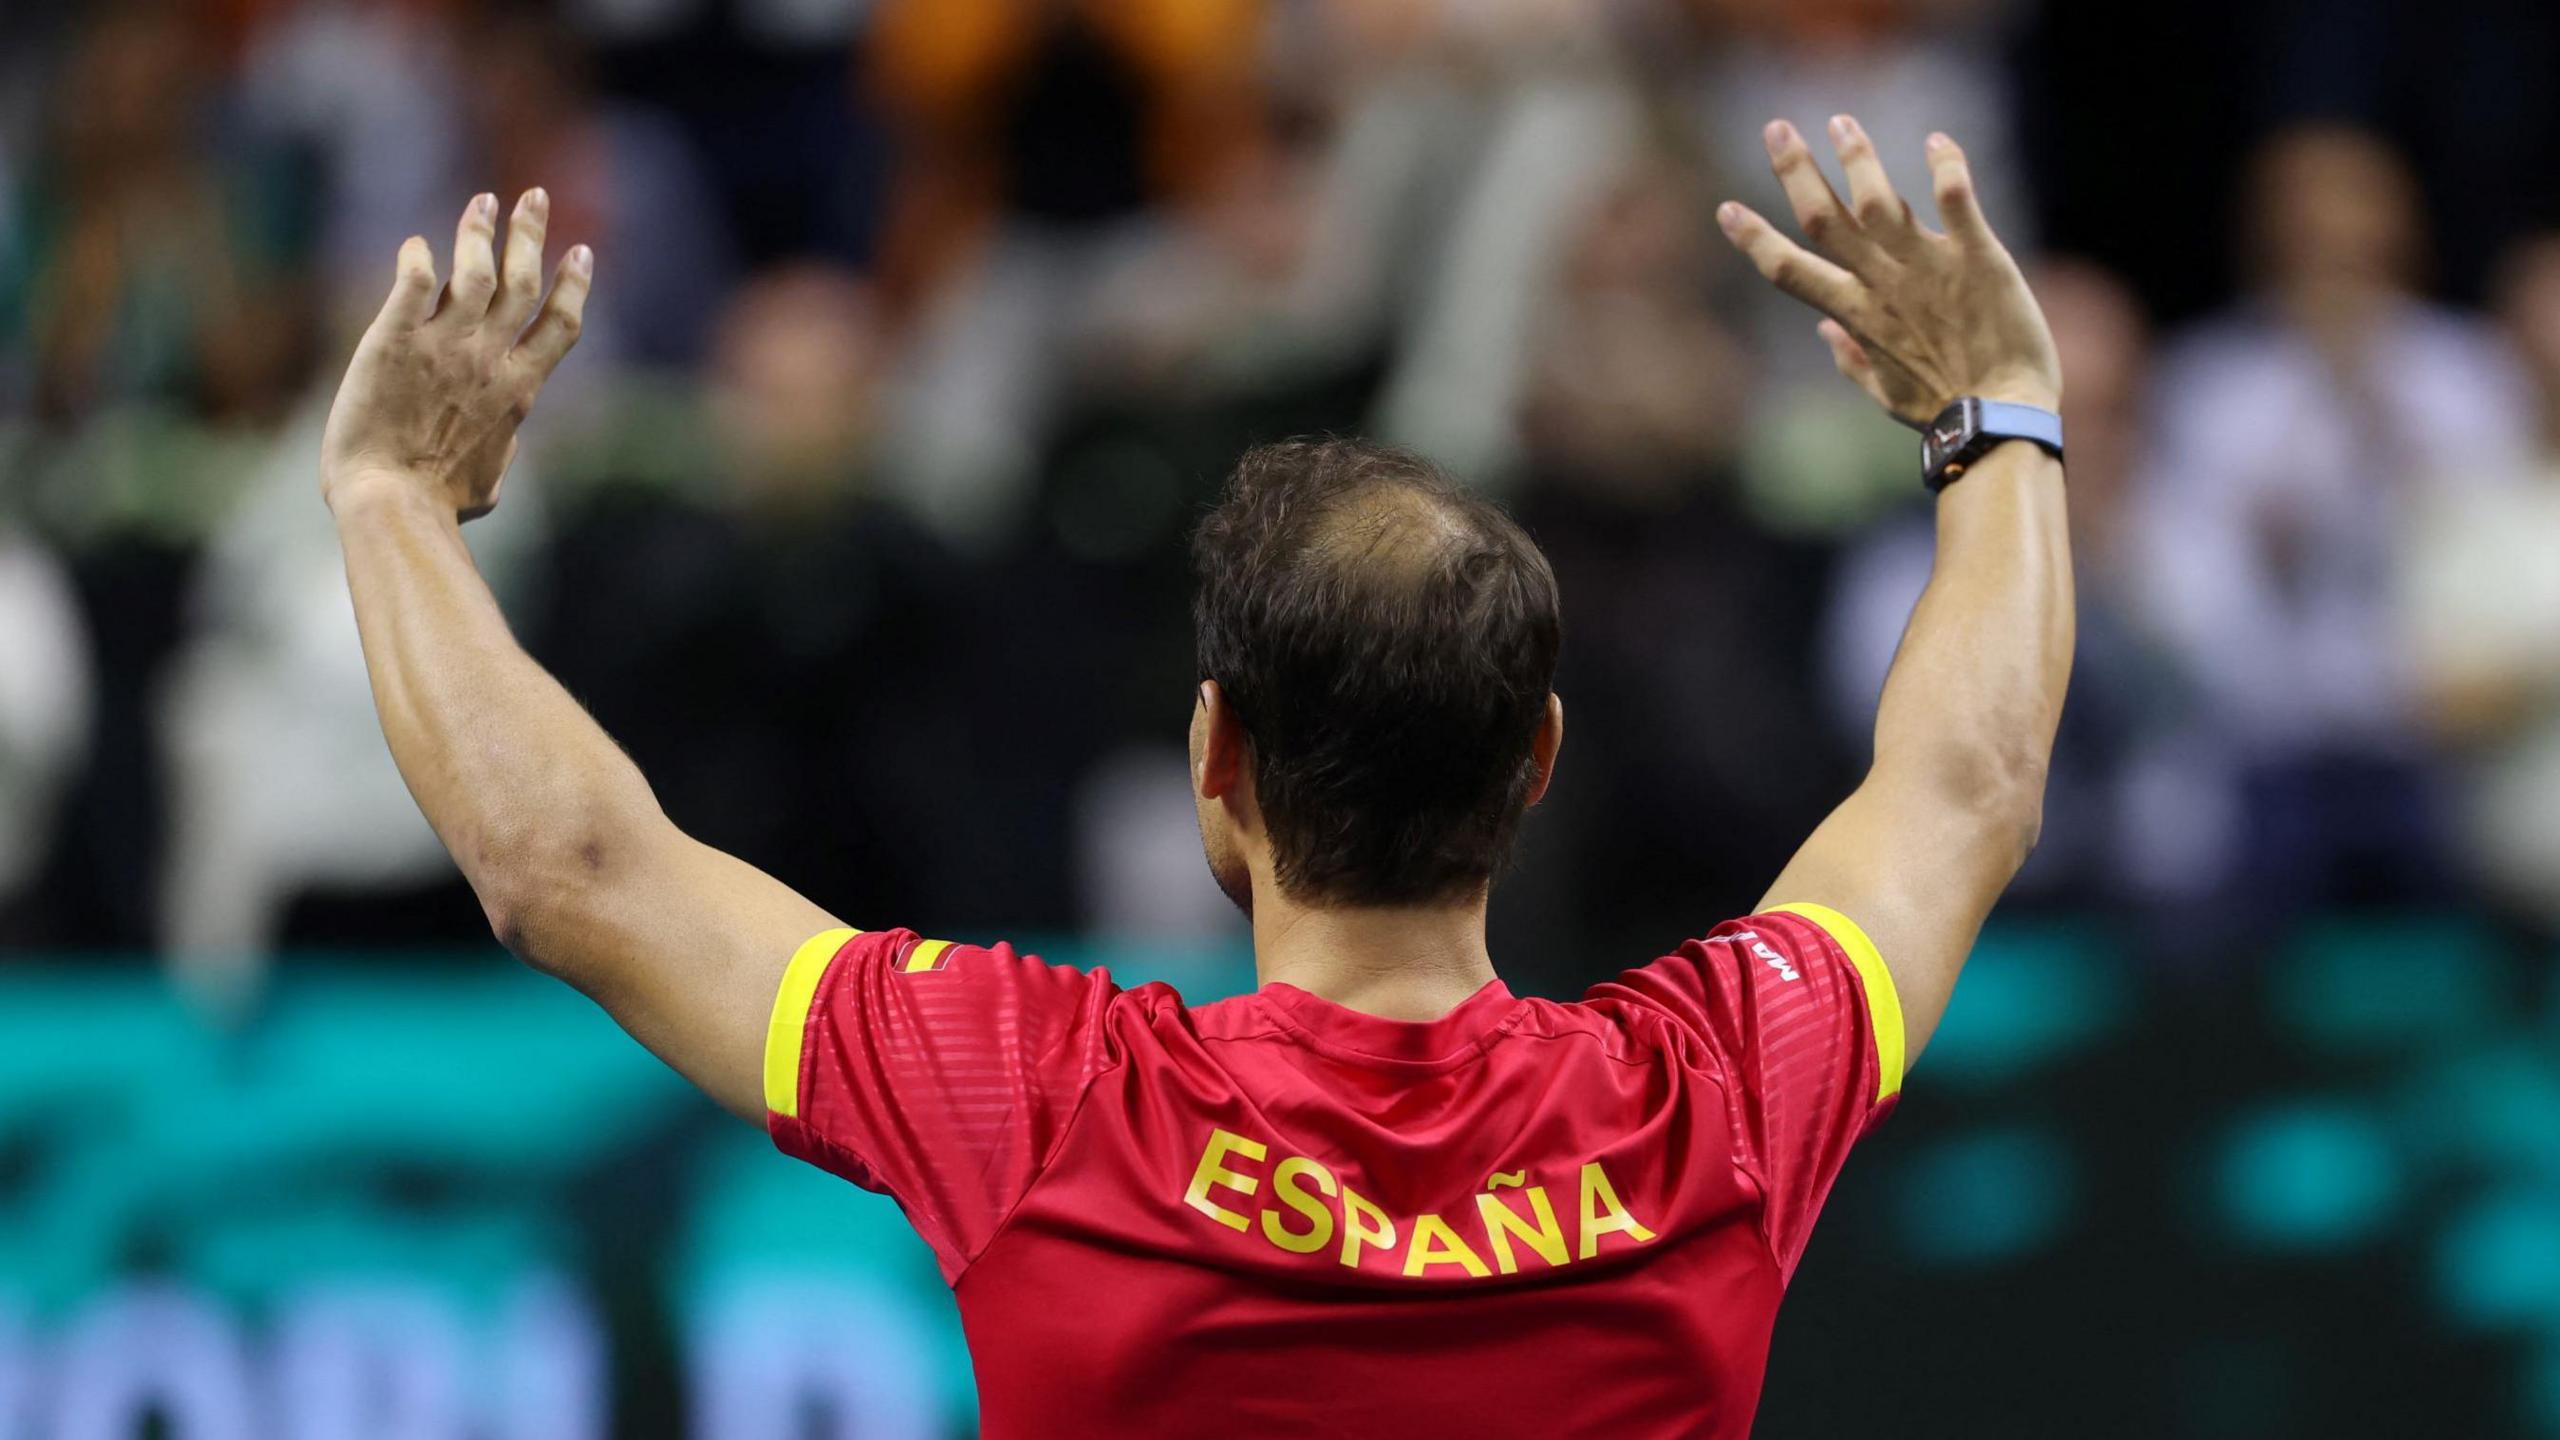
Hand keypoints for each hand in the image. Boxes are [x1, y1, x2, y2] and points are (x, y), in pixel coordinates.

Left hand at [321, 189, 591, 520]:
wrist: (392, 500)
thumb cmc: (440, 502)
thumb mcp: (491, 482)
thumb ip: (501, 448)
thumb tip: (502, 449)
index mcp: (518, 390)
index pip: (560, 324)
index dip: (574, 283)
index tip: (580, 252)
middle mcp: (488, 359)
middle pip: (522, 282)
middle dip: (531, 234)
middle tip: (533, 196)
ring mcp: (443, 346)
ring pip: (473, 272)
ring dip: (479, 232)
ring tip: (481, 203)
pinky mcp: (393, 341)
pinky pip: (411, 284)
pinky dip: (416, 259)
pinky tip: (416, 245)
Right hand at [1717, 117, 2058, 425]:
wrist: (2001, 418)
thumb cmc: (1943, 410)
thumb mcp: (1886, 393)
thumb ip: (1851, 359)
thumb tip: (1823, 334)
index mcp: (1856, 315)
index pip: (1789, 271)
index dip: (1755, 239)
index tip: (1727, 208)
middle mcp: (1883, 284)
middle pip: (1825, 219)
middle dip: (1796, 171)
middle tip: (1777, 129)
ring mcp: (1928, 269)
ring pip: (1880, 201)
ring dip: (1857, 158)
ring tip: (1841, 122)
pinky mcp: (1977, 259)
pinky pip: (1958, 202)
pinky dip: (1946, 168)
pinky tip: (1936, 141)